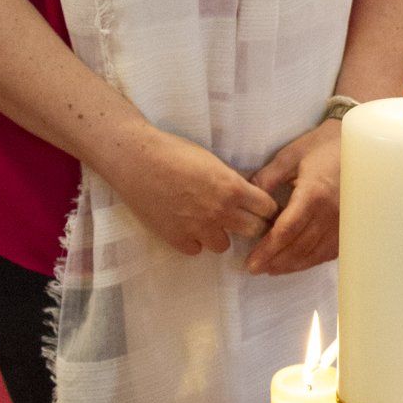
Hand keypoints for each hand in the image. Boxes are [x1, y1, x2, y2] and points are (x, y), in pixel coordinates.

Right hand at [107, 126, 277, 255]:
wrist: (135, 159)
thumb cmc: (173, 151)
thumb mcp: (212, 161)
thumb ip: (231, 180)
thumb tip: (247, 192)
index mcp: (232, 188)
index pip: (268, 208)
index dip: (267, 208)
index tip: (261, 208)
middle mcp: (219, 211)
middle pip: (254, 231)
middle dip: (251, 225)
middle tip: (241, 219)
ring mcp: (197, 228)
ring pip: (223, 245)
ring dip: (219, 235)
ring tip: (207, 222)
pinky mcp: (176, 238)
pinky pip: (196, 250)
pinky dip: (193, 240)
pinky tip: (185, 226)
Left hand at [246, 122, 341, 275]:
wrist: (359, 144)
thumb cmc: (323, 146)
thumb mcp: (290, 155)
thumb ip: (267, 178)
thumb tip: (248, 199)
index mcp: (313, 195)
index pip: (286, 231)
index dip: (268, 249)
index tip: (251, 261)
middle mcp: (330, 213)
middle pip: (299, 247)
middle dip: (275, 261)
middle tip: (255, 269)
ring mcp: (343, 222)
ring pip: (315, 253)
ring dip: (292, 265)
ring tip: (272, 269)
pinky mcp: (349, 226)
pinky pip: (330, 251)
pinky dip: (312, 260)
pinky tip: (298, 262)